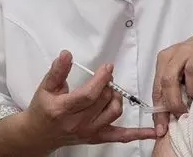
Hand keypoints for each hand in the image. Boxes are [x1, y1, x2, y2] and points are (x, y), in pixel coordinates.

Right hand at [24, 50, 155, 151]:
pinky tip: (154, 131)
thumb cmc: (42, 109)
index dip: (102, 79)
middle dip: (108, 84)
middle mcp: (78, 123)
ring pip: (114, 112)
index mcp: (64, 109)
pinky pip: (121, 137)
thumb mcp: (46, 87)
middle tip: (107, 75)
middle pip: (104, 101)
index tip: (108, 67)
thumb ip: (58, 70)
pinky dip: (139, 134)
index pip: (89, 94)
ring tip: (109, 90)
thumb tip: (66, 54)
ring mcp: (89, 132)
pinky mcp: (98, 138)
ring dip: (116, 98)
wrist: (38, 135)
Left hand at [151, 24, 192, 135]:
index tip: (162, 129)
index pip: (158, 87)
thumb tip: (163, 121)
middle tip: (181, 114)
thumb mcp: (178, 69)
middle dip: (174, 102)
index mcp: (167, 57)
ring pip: (191, 71)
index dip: (159, 111)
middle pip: (169, 79)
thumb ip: (169, 88)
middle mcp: (181, 52)